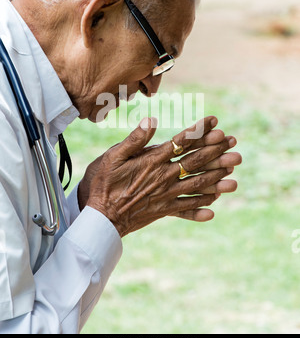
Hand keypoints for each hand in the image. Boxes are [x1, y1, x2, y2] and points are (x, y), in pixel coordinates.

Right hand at [79, 116, 241, 236]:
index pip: (181, 142)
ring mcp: (166, 195)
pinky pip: (186, 208)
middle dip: (216, 153)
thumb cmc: (104, 184)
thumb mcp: (113, 157)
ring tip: (234, 176)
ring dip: (217, 180)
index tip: (215, 122)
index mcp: (153, 161)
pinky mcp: (164, 210)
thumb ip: (134, 139)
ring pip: (197, 186)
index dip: (199, 131)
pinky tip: (214, 204)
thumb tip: (152, 120)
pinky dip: (201, 207)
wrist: (101, 217)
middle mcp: (164, 177)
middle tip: (235, 146)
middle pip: (195, 163)